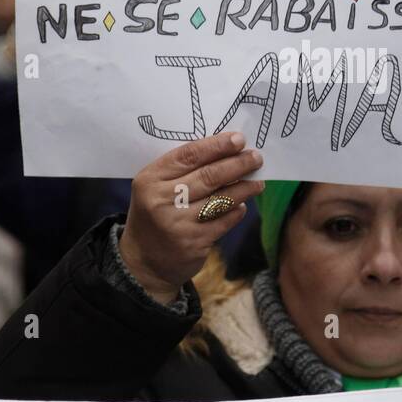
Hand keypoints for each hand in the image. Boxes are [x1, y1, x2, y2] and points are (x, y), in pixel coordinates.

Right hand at [120, 132, 263, 303]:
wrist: (143, 262)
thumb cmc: (154, 214)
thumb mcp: (155, 188)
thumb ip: (181, 171)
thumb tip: (224, 152)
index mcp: (150, 179)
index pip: (189, 155)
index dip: (216, 145)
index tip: (238, 139)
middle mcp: (162, 200)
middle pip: (209, 176)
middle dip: (237, 164)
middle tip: (256, 157)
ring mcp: (178, 223)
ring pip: (221, 199)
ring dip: (244, 188)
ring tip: (258, 182)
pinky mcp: (193, 243)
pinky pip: (223, 221)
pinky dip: (236, 211)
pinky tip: (242, 205)